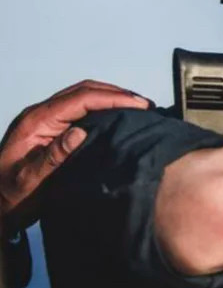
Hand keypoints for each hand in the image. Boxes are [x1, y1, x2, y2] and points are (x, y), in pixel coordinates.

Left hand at [0, 80, 149, 226]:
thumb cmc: (10, 196)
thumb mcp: (29, 180)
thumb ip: (53, 156)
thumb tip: (80, 132)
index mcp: (35, 122)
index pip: (80, 99)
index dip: (111, 98)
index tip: (138, 105)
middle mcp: (40, 115)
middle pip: (83, 91)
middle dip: (115, 94)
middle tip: (144, 104)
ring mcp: (45, 121)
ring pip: (82, 97)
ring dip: (110, 98)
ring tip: (137, 107)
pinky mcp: (51, 129)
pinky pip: (80, 110)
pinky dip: (102, 108)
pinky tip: (118, 117)